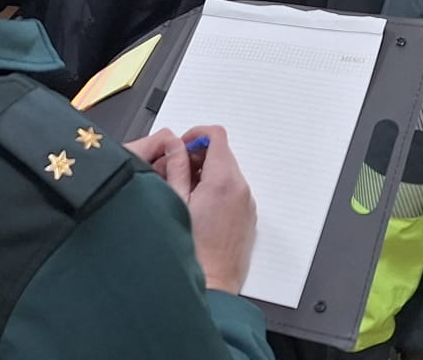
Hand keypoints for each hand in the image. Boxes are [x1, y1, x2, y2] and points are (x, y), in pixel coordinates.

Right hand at [126, 125, 256, 293]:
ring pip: (227, 173)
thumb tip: (174, 146)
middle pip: (222, 153)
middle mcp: (241, 189)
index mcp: (223, 180)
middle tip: (176, 172)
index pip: (216, 135)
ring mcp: (247, 203)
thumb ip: (175, 168)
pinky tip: (198, 209)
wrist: (212, 286)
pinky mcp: (248, 217)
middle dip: (198, 157)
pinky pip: (233, 191)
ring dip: (207, 174)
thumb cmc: (192, 251)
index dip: (195, 136)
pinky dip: (217, 190)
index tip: (181, 147)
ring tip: (184, 195)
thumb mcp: (175, 201)